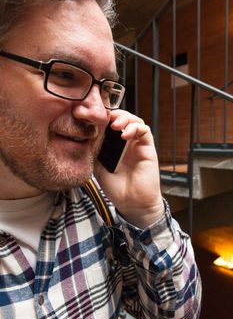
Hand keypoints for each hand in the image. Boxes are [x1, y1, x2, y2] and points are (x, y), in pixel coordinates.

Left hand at [94, 110, 163, 228]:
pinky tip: (125, 135)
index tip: (93, 118)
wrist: (132, 204)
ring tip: (116, 126)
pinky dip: (136, 128)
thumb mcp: (98, 167)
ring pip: (135, 121)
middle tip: (106, 119)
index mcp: (114, 146)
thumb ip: (95, 151)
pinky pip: (145, 131)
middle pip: (123, 118)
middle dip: (114, 114)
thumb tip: (87, 133)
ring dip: (125, 118)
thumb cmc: (116, 188)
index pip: (110, 124)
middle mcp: (127, 143)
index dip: (104, 118)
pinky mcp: (148, 148)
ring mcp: (138, 144)